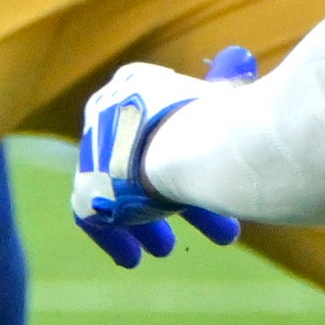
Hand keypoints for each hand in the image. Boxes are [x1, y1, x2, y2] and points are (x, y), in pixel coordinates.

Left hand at [69, 45, 256, 266]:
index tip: (197, 176)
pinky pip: (92, 217)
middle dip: (167, 197)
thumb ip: (224, 88)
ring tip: (166, 249)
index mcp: (132, 84)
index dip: (180, 152)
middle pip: (137, 162)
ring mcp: (93, 151)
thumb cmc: (223, 118)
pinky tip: (131, 258)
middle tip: (183, 218)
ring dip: (147, 222)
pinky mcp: (86, 188)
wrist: (192, 144)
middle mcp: (104, 113)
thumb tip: (238, 66)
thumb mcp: (225, 96)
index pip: (151, 121)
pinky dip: (114, 237)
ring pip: (121, 194)